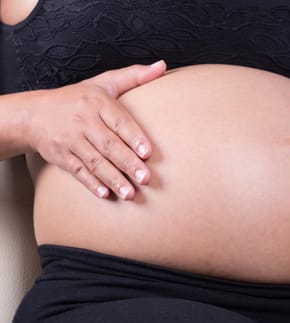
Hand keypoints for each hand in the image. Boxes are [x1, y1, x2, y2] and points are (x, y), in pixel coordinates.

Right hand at [27, 61, 166, 199]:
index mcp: (97, 102)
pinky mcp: (61, 156)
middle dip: (127, 163)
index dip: (134, 137)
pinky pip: (78, 172)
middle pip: (108, 145)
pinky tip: (105, 194)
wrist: (33, 114)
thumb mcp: (104, 82)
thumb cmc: (78, 98)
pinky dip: (91, 184)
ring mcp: (71, 140)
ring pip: (95, 162)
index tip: (147, 152)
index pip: (119, 121)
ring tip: (130, 194)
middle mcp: (84, 121)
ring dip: (113, 179)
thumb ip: (134, 76)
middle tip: (145, 178)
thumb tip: (162, 66)